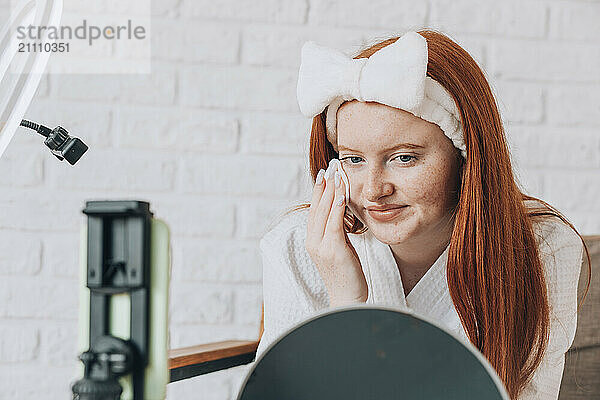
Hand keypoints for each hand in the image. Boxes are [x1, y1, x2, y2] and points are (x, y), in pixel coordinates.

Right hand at [305, 159, 367, 305]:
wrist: (348, 299)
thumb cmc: (347, 276)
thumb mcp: (341, 249)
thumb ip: (338, 231)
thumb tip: (342, 213)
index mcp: (313, 241)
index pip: (315, 211)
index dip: (318, 191)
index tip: (324, 174)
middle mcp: (313, 242)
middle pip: (317, 208)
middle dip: (324, 185)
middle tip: (330, 166)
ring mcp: (321, 247)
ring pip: (324, 212)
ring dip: (330, 191)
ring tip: (336, 173)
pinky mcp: (333, 250)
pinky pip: (334, 223)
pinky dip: (337, 207)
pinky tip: (341, 193)